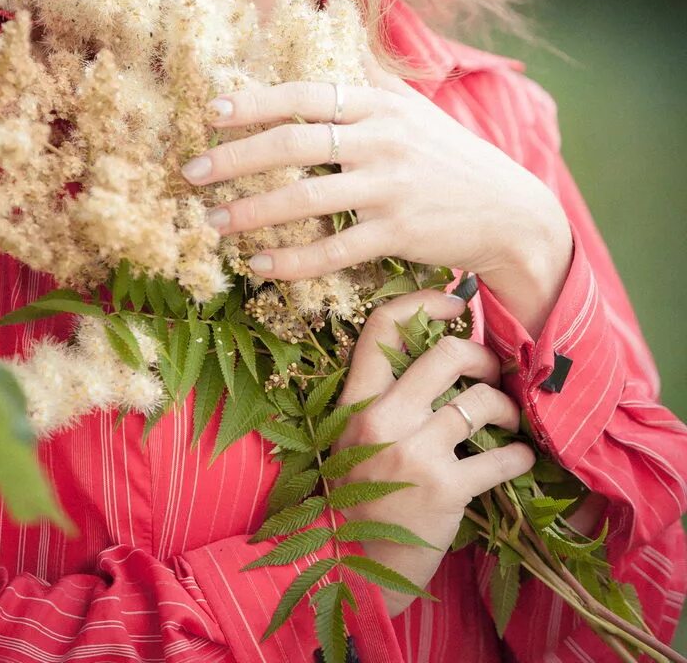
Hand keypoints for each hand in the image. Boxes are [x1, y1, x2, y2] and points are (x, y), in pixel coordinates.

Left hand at [183, 57, 570, 298]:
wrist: (511, 211)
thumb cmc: (451, 157)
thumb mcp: (414, 107)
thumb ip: (371, 73)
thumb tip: (336, 23)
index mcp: (380, 106)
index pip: (306, 94)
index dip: (256, 101)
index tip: (213, 111)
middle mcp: (382, 140)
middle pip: (294, 143)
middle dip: (235, 157)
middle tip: (191, 171)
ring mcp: (391, 188)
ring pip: (306, 198)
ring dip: (251, 212)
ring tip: (213, 222)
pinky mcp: (399, 234)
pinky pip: (333, 250)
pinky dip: (292, 261)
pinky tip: (259, 267)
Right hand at [330, 288, 535, 617]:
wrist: (352, 571)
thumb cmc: (359, 499)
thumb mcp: (353, 441)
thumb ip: (383, 401)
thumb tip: (434, 356)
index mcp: (356, 403)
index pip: (382, 327)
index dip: (423, 302)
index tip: (454, 303)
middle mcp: (383, 419)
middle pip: (446, 353)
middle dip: (482, 356)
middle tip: (491, 373)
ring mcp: (414, 453)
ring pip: (481, 400)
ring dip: (505, 407)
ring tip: (506, 420)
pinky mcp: (446, 490)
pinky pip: (502, 459)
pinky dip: (519, 456)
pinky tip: (518, 460)